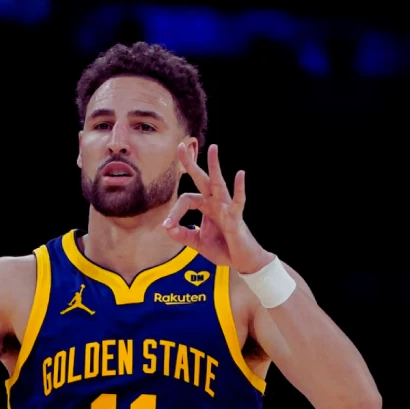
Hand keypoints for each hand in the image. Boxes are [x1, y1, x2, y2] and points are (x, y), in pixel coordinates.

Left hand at [162, 143, 271, 273]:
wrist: (242, 261)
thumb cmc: (224, 249)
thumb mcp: (197, 243)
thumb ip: (183, 235)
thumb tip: (167, 228)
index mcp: (206, 207)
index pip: (186, 200)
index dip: (174, 212)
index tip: (167, 225)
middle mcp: (215, 203)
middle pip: (201, 180)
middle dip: (190, 164)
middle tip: (180, 146)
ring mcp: (226, 208)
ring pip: (218, 183)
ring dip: (214, 166)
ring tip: (213, 147)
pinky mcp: (236, 217)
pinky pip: (238, 201)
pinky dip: (239, 188)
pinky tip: (240, 174)